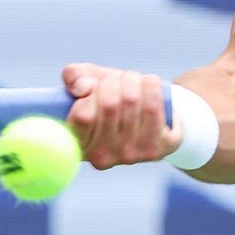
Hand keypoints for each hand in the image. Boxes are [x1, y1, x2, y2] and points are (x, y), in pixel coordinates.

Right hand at [62, 63, 182, 169]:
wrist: (148, 110)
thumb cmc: (111, 96)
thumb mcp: (87, 83)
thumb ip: (75, 77)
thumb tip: (82, 87)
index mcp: (80, 145)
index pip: (83, 116)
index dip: (90, 92)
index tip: (94, 85)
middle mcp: (104, 157)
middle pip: (110, 104)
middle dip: (113, 80)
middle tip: (117, 78)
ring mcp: (133, 155)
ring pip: (132, 101)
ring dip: (132, 79)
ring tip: (133, 80)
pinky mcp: (160, 148)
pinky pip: (154, 106)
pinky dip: (151, 85)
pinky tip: (150, 85)